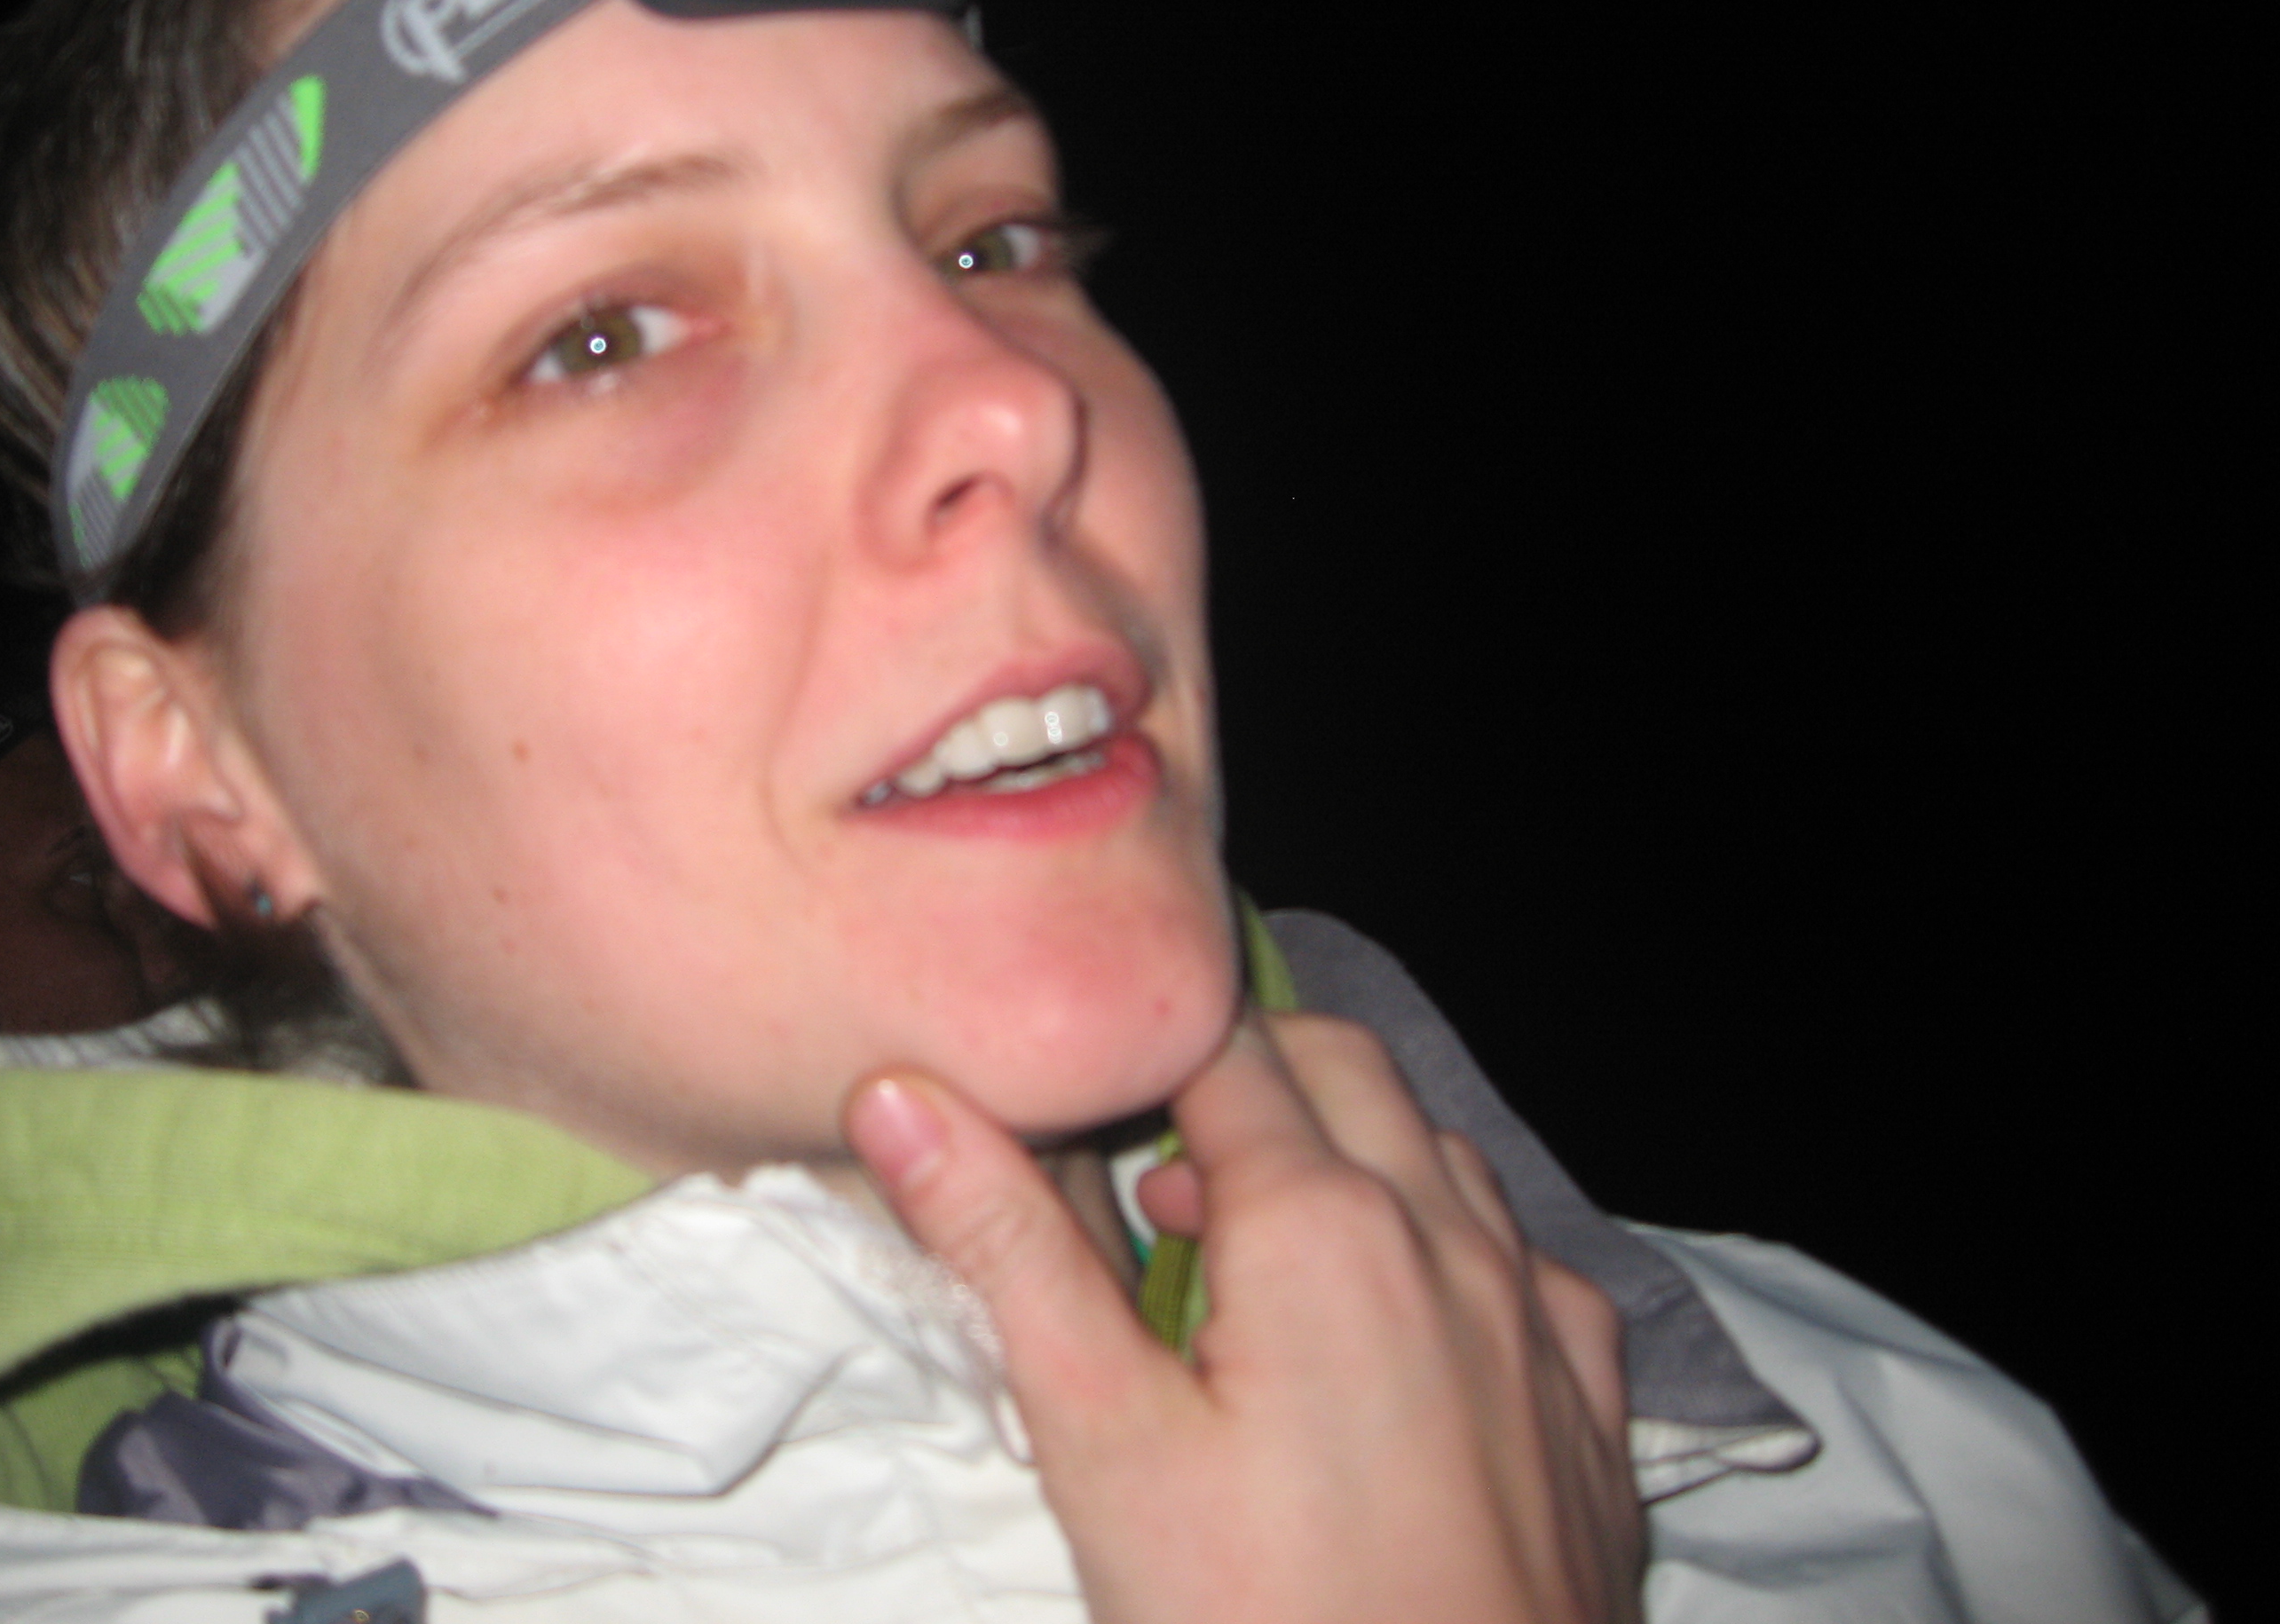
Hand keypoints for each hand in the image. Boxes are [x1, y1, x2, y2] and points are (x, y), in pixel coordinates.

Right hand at [845, 1013, 1644, 1623]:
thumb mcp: (1100, 1441)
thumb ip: (1006, 1248)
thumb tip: (895, 1095)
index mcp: (1323, 1223)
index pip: (1220, 1047)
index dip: (1141, 1060)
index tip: (1087, 1116)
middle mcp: (1449, 1238)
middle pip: (1341, 1066)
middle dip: (1244, 1080)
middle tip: (1154, 1188)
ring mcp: (1539, 1322)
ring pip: (1439, 1154)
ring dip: (1348, 1159)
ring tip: (1256, 1266)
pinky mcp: (1594, 1411)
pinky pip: (1529, 1266)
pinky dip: (1451, 1254)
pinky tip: (1402, 1340)